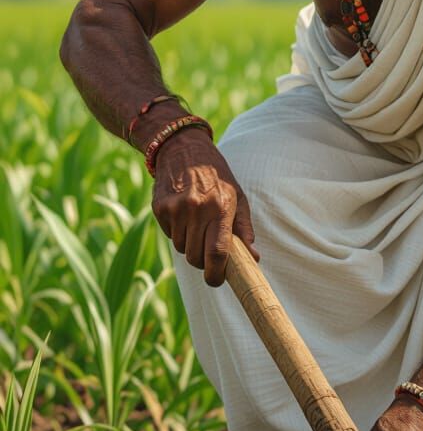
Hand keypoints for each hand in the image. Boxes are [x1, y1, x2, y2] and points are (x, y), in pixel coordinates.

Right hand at [151, 129, 258, 286]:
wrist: (183, 149)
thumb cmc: (217, 177)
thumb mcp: (237, 197)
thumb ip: (244, 229)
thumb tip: (254, 258)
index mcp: (220, 207)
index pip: (217, 252)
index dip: (217, 274)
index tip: (217, 281)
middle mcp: (197, 209)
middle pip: (196, 257)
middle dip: (203, 262)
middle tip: (208, 253)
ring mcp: (176, 209)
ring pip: (181, 248)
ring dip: (189, 245)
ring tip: (197, 225)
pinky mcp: (160, 208)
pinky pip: (169, 235)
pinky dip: (177, 232)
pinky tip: (183, 214)